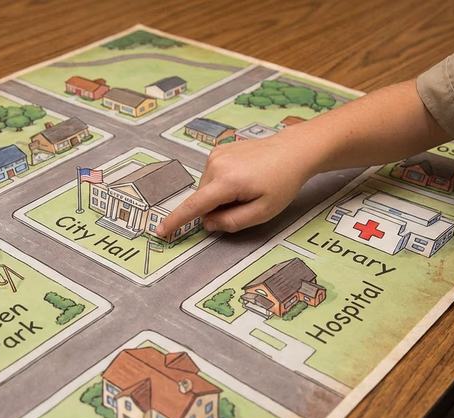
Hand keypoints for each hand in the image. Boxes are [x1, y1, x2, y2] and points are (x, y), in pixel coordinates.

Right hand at [155, 129, 317, 235]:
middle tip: (244, 204)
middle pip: (203, 199)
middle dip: (216, 208)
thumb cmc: (282, 183)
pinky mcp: (218, 150)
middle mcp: (216, 165)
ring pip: (206, 188)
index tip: (160, 231)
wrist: (293, 151)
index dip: (176, 220)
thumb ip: (232, 222)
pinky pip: (211, 176)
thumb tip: (207, 223)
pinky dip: (221, 184)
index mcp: (227, 181)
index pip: (194, 206)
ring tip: (246, 189)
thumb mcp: (262, 212)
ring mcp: (216, 154)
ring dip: (219, 196)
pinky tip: (242, 178)